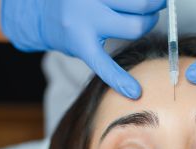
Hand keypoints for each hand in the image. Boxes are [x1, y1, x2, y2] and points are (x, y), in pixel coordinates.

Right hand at [0, 0, 165, 97]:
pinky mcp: (80, 45)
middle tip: (154, 8)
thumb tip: (157, 1)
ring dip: (146, 27)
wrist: (38, 14)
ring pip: (134, 27)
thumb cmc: (76, 0)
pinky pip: (105, 65)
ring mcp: (84, 21)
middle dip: (154, 8)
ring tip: (140, 23)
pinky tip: (134, 92)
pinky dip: (120, 80)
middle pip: (141, 4)